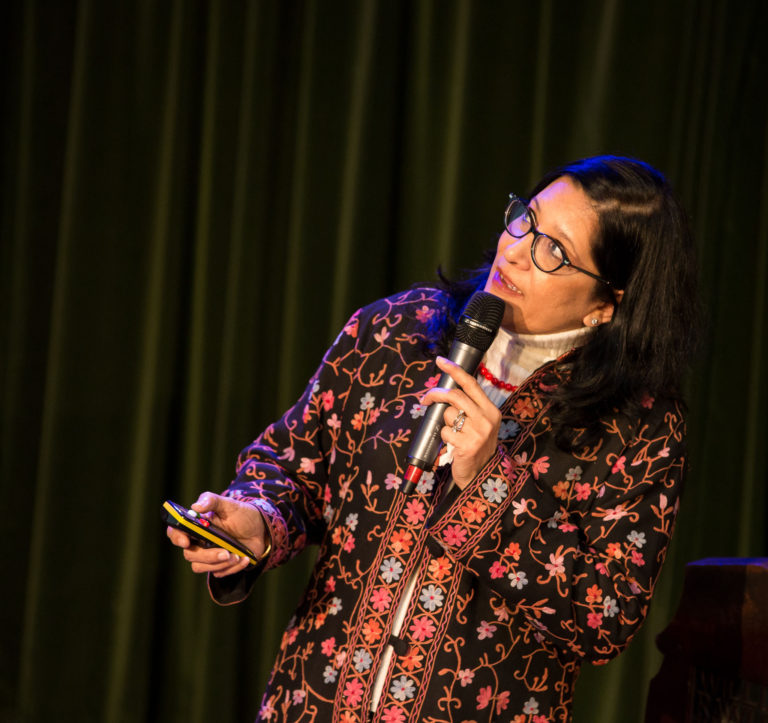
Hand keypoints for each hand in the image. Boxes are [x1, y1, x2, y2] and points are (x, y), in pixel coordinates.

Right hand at [166, 492, 268, 577]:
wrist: (260, 529)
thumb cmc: (242, 514)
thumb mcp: (229, 504)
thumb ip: (212, 501)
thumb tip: (195, 506)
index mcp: (197, 526)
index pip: (176, 532)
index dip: (176, 537)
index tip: (186, 541)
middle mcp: (199, 542)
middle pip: (189, 554)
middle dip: (207, 556)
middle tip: (225, 552)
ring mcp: (208, 555)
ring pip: (200, 567)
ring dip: (219, 564)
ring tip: (237, 555)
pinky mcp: (219, 565)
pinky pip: (218, 573)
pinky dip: (232, 568)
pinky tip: (244, 558)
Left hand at [420, 356, 501, 488]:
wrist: (482, 475)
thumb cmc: (476, 446)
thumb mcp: (479, 424)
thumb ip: (468, 407)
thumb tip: (443, 391)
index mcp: (491, 410)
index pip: (471, 383)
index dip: (454, 370)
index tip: (440, 361)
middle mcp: (487, 419)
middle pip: (455, 395)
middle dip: (435, 394)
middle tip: (425, 399)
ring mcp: (478, 432)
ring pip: (447, 414)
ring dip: (442, 423)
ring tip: (451, 434)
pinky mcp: (467, 445)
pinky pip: (444, 432)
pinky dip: (443, 437)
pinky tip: (451, 446)